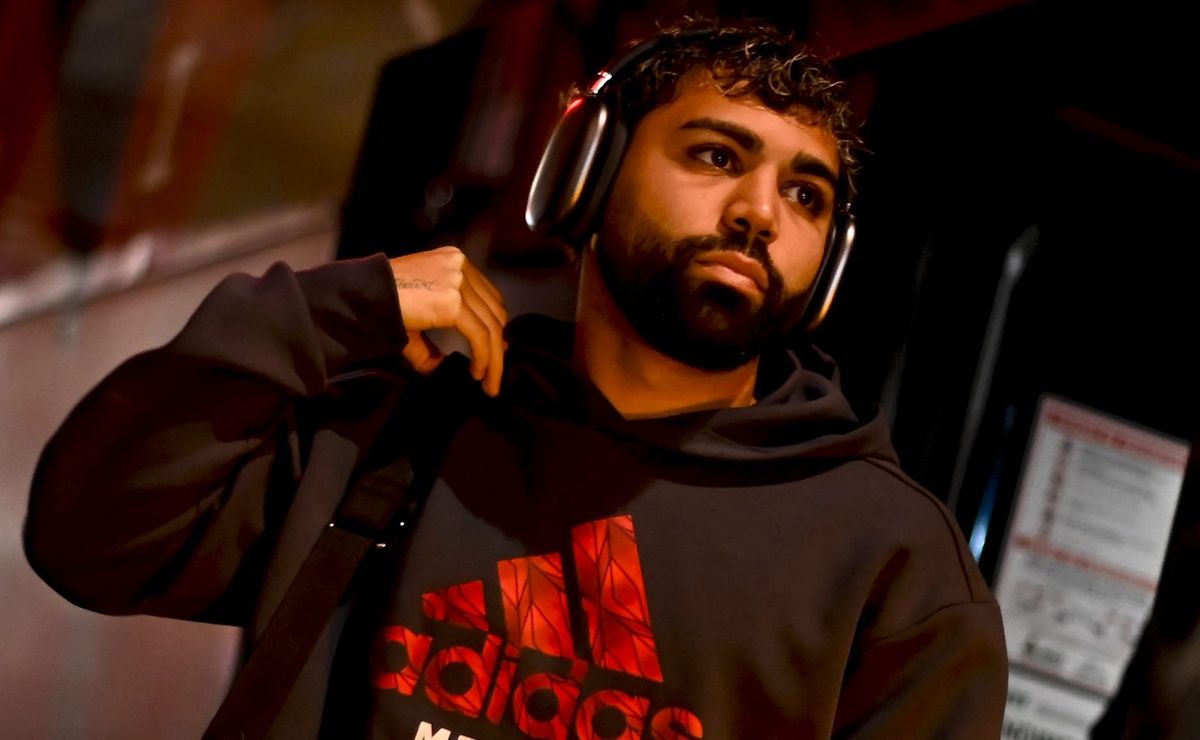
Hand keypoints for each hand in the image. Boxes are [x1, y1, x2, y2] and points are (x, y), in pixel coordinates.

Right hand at [390, 246, 507, 395]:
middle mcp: (459, 266)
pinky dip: (485, 358)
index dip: (495, 324)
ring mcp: (458, 280)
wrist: (360, 296)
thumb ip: (430, 341)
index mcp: (452, 262)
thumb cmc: (379, 304)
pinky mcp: (453, 301)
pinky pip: (480, 335)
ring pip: (492, 326)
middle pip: (494, 310)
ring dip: (495, 359)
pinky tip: (478, 373)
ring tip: (489, 383)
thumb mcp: (413, 319)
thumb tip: (440, 364)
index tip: (496, 348)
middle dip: (498, 344)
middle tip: (494, 372)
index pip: (487, 295)